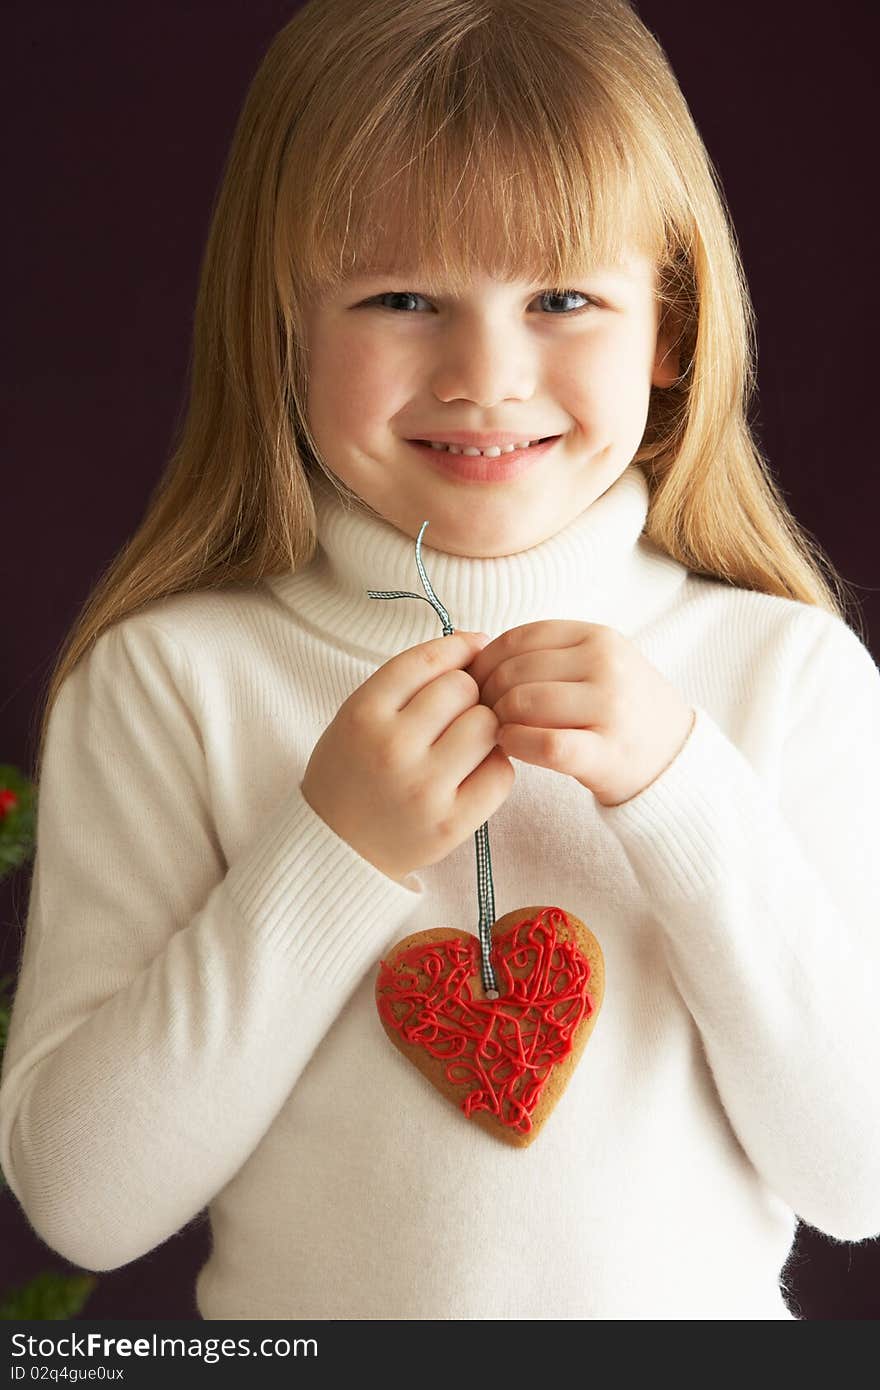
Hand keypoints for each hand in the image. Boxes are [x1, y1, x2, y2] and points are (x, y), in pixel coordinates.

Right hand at [301, 631, 515, 882]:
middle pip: (463, 688)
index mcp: (363, 714)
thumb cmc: (354, 770)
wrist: (336, 845)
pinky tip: (473, 772)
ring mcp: (423, 788)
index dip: (459, 649)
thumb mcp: (359, 714)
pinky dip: (494, 766)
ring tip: (463, 743)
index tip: (472, 652)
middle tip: (455, 714)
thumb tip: (479, 642)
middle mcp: (392, 748)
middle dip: (468, 694)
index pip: (429, 658)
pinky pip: (501, 773)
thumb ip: (409, 680)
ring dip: (484, 728)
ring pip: (487, 726)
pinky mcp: (450, 823)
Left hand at [465, 620, 695, 807]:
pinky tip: (512, 747)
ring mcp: (610, 708)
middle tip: (480, 715)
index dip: (485, 662)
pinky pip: (544, 744)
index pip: (519, 638)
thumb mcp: (596, 663)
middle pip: (514, 672)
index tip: (474, 684)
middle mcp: (607, 665)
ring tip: (498, 731)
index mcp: (598, 637)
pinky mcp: (606, 752)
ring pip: (523, 703)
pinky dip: (516, 744)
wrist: (673, 757)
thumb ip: (547, 654)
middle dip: (486, 695)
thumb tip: (473, 656)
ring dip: (498, 720)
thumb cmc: (620, 710)